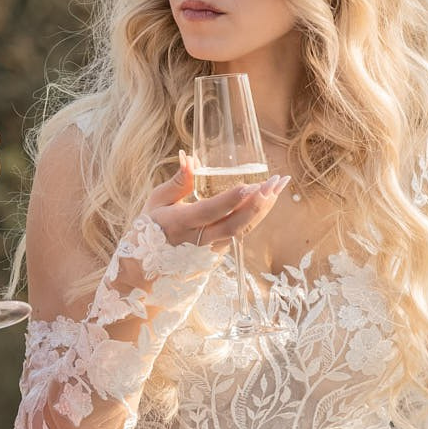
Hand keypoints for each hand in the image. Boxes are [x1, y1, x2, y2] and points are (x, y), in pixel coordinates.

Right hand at [146, 152, 288, 246]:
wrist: (148, 270)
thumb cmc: (151, 230)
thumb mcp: (156, 203)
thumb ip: (177, 183)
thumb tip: (191, 158)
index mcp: (180, 224)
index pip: (209, 212)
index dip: (230, 201)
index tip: (249, 186)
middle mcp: (199, 240)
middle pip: (234, 225)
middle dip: (257, 204)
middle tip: (275, 183)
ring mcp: (212, 249)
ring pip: (243, 230)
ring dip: (263, 209)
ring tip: (279, 186)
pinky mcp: (220, 253)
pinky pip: (242, 232)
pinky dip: (257, 215)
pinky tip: (269, 198)